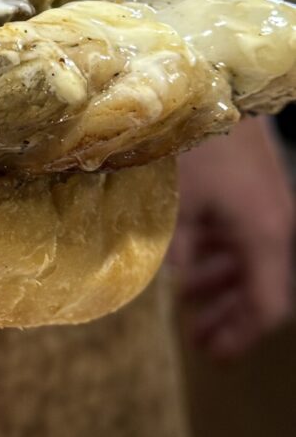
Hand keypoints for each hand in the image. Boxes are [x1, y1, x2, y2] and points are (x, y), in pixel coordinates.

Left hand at [171, 116, 293, 359]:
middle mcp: (271, 223)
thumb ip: (172, 249)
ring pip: (248, 259)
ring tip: (186, 300)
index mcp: (263, 236)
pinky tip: (187, 258)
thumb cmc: (192, 143)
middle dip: (226, 315)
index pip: (265, 306)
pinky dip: (217, 253)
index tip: (211, 356)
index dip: (238, 336)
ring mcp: (261, 203)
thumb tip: (165, 281)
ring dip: (219, 283)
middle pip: (258, 287)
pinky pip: (240, 233)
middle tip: (194, 337)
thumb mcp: (176, 203)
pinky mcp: (247, 184)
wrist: (212, 80)